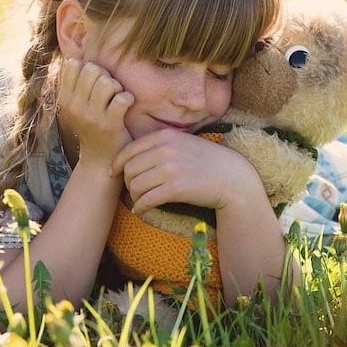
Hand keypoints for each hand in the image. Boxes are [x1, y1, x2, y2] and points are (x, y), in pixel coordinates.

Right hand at [57, 58, 133, 167]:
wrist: (100, 160)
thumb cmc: (92, 126)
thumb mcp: (76, 105)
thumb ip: (76, 82)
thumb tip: (77, 54)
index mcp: (64, 98)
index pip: (74, 64)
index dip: (89, 67)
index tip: (95, 82)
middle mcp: (74, 107)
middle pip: (93, 69)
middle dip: (106, 76)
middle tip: (110, 91)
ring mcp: (91, 117)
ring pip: (107, 82)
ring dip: (117, 87)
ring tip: (117, 98)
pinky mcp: (109, 126)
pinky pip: (122, 98)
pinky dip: (128, 99)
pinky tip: (127, 105)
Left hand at [111, 128, 261, 214]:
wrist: (232, 177)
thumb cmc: (206, 161)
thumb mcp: (183, 143)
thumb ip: (160, 145)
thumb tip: (131, 157)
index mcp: (165, 136)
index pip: (129, 150)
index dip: (117, 164)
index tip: (115, 173)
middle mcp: (165, 150)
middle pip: (129, 169)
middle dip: (127, 182)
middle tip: (134, 190)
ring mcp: (170, 169)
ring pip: (135, 185)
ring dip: (134, 196)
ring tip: (140, 200)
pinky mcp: (176, 188)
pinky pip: (147, 200)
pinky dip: (140, 207)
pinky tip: (141, 210)